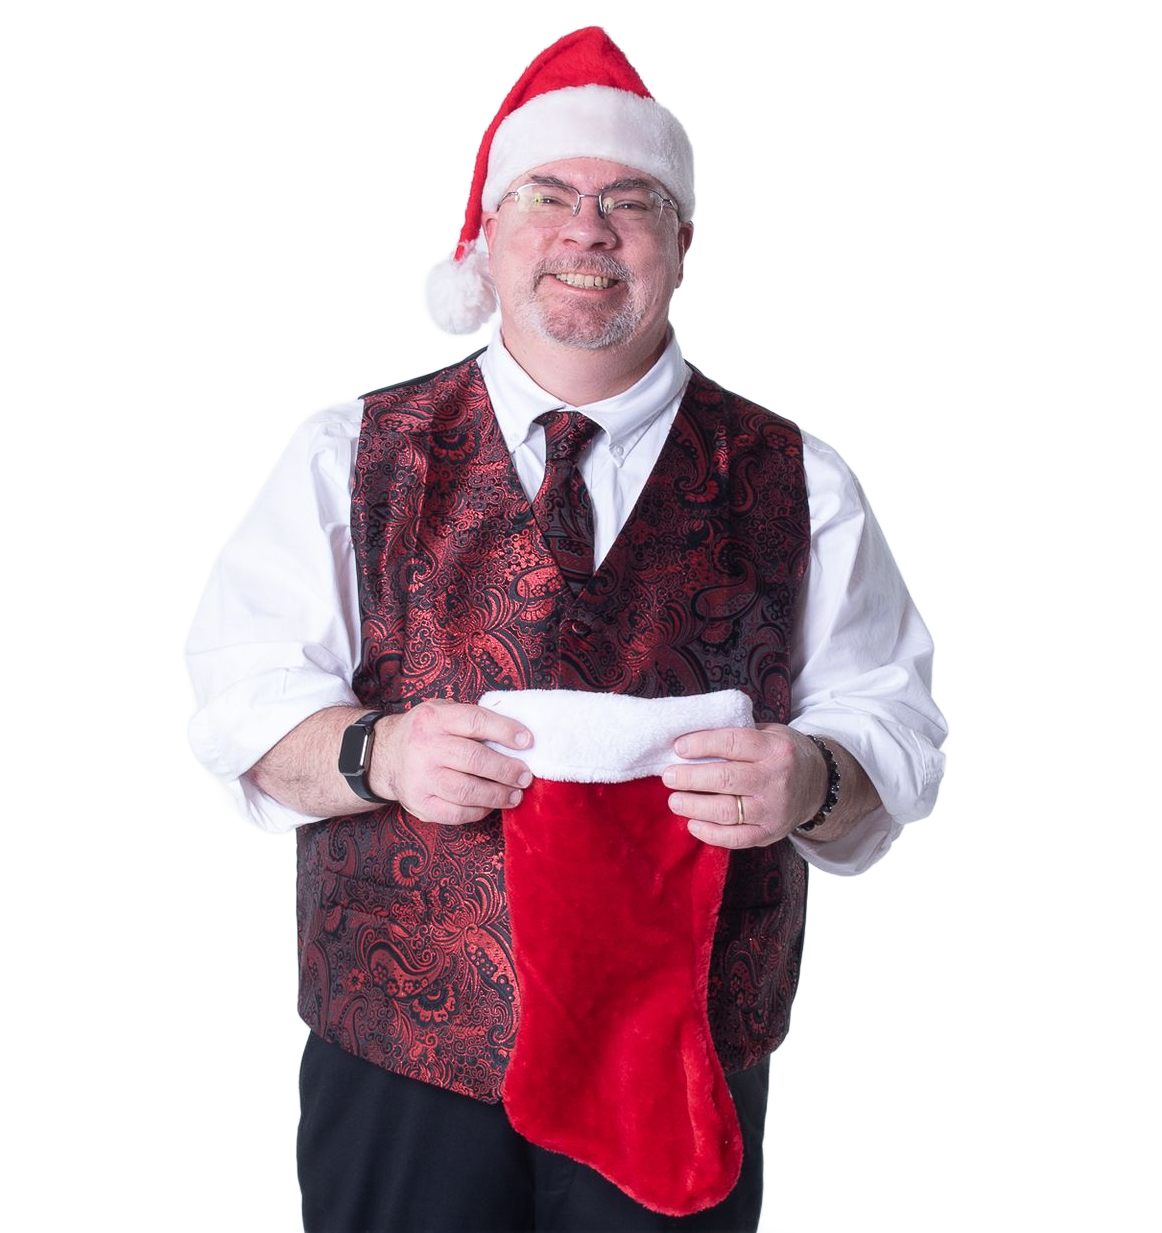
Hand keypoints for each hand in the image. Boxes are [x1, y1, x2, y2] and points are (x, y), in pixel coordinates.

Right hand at [372, 700, 532, 825]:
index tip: (528, 741)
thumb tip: (517, 737)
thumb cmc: (426, 733)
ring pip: (467, 790)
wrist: (384, 755)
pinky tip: (491, 805)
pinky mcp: (419, 803)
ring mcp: (420, 777)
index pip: (475, 721)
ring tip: (515, 794)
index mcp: (434, 718)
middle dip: (506, 770)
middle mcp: (425, 747)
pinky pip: (456, 813)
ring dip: (498, 795)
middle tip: (525, 776)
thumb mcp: (442, 713)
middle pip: (474, 759)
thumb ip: (473, 721)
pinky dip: (479, 811)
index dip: (505, 731)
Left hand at [662, 724, 827, 849]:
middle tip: (668, 776)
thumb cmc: (782, 754)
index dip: (702, 744)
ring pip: (726, 811)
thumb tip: (691, 739)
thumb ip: (737, 736)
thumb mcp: (769, 734)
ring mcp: (773, 809)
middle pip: (725, 779)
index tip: (678, 747)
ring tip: (674, 800)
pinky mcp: (770, 833)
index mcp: (775, 749)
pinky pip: (735, 838)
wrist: (818, 785)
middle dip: (690, 778)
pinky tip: (692, 824)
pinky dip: (710, 833)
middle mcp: (776, 780)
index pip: (733, 743)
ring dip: (694, 806)